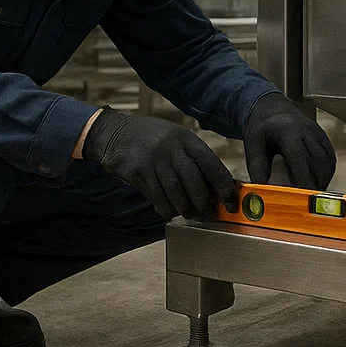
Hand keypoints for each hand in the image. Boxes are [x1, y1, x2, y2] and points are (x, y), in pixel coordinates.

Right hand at [82, 108, 237, 219]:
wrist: (115, 133)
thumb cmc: (153, 139)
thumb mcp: (176, 139)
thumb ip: (193, 158)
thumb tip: (215, 186)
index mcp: (186, 139)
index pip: (211, 163)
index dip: (223, 184)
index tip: (230, 200)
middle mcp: (172, 149)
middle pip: (194, 181)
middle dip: (204, 202)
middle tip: (209, 213)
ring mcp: (154, 160)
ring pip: (176, 192)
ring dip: (186, 208)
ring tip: (190, 214)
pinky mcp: (139, 172)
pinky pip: (158, 197)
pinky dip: (167, 208)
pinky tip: (170, 211)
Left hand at [244, 92, 336, 188]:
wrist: (272, 108)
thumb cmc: (261, 128)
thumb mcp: (253, 146)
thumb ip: (258, 169)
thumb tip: (264, 192)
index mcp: (286, 131)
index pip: (300, 157)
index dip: (304, 178)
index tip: (304, 195)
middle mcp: (306, 130)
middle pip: (318, 161)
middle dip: (316, 182)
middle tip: (309, 200)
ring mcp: (317, 132)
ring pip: (327, 160)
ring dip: (323, 179)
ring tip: (312, 192)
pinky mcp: (323, 136)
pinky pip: (330, 157)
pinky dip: (326, 172)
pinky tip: (317, 181)